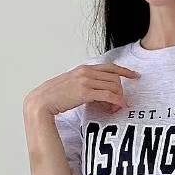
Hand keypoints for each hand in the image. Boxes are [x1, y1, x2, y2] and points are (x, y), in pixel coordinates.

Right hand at [25, 63, 139, 118]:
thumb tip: (93, 91)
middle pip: (114, 77)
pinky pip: (108, 95)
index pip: (109, 67)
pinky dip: (116, 101)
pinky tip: (117, 107)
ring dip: (119, 97)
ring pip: (113, 86)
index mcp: (83, 69)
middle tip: (122, 101)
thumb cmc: (53, 97)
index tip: (134, 75)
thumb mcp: (70, 85)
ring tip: (116, 108)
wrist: (41, 102)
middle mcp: (86, 72)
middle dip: (121, 89)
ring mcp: (85, 81)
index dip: (124, 70)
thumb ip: (82, 83)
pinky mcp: (85, 92)